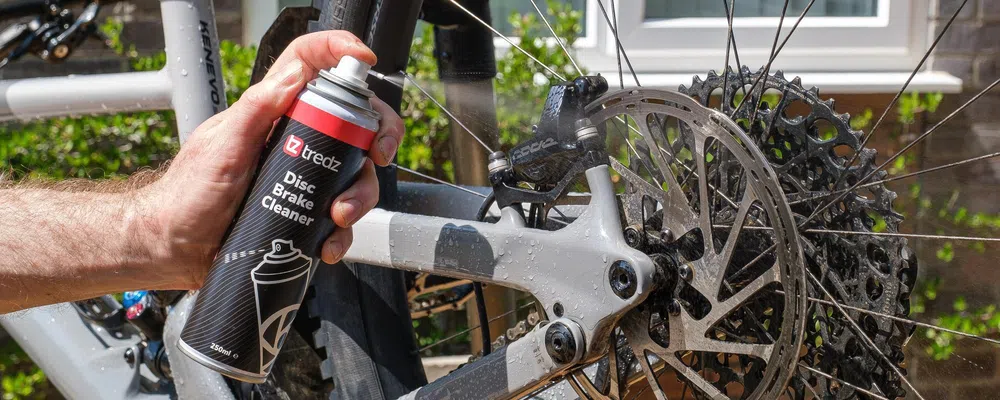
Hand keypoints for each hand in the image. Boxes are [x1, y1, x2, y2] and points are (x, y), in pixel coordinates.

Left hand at [139, 31, 403, 287]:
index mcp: (274, 113)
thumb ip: (255, 108)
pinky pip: (341, 220)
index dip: (340, 54)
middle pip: (354, 125)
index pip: (311, 66)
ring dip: (359, 196)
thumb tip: (294, 76)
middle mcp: (296, 141)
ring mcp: (304, 178)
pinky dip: (342, 234)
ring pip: (355, 175)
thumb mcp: (222, 145)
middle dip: (376, 140)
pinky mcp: (306, 213)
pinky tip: (328, 244)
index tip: (364, 62)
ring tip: (339, 216)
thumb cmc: (187, 195)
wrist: (175, 248)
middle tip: (376, 156)